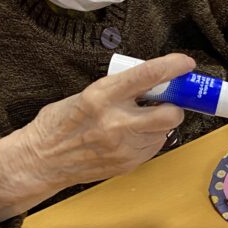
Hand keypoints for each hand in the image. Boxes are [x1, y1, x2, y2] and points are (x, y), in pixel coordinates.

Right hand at [0, 53, 194, 220]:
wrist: (42, 160)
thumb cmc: (60, 124)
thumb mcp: (86, 94)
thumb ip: (119, 90)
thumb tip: (151, 83)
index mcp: (102, 96)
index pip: (146, 76)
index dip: (172, 67)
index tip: (185, 64)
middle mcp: (116, 122)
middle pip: (170, 114)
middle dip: (174, 106)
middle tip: (166, 101)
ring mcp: (124, 147)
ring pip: (164, 132)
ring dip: (160, 124)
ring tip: (138, 120)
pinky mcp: (128, 163)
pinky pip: (153, 147)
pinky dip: (149, 139)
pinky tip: (130, 136)